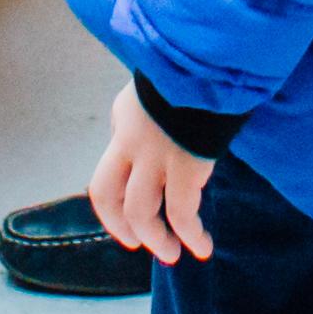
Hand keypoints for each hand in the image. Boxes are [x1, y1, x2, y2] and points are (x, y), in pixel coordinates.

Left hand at [89, 81, 217, 265]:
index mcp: (123, 126)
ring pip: (144, 213)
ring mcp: (158, 156)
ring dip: (158, 240)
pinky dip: (191, 234)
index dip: (110, 215)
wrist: (209, 60)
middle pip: (115, 200)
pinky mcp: (189, 164)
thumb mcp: (147, 95)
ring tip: (174, 254)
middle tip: (144, 245)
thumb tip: (136, 153)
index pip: (103, 183)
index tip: (125, 229)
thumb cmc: (185, 75)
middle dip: (128, 230)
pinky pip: (184, 211)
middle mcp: (132, 145)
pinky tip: (202, 246)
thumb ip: (137, 125)